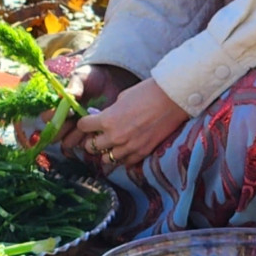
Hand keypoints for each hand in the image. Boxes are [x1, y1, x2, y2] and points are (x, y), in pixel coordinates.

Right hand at [11, 62, 139, 151]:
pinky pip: (85, 144)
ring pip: (68, 142)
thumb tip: (63, 96)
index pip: (47, 117)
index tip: (69, 111)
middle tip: (74, 122)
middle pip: (55, 134)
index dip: (54, 117)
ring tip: (85, 128)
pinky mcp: (91, 134)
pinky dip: (88, 141)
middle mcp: (65, 120)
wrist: (112, 81)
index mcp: (59, 107)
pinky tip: (95, 132)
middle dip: (62, 131)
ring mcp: (77, 129)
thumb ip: (73, 86)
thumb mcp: (82, 77)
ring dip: (74, 137)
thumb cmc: (92, 77)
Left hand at [73, 79, 189, 170]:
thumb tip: (104, 119)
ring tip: (112, 145)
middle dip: (92, 141)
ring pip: (106, 159)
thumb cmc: (147, 93)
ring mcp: (129, 147)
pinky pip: (126, 162)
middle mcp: (115, 136)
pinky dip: (123, 158)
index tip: (87, 123)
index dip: (84, 124)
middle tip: (97, 137)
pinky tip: (126, 149)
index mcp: (107, 119)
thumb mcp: (122, 98)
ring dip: (106, 152)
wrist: (171, 99)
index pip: (83, 127)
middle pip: (91, 147)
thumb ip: (110, 112)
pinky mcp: (143, 152)